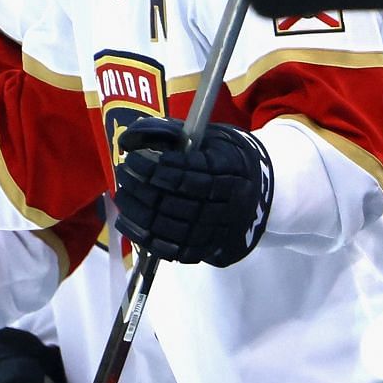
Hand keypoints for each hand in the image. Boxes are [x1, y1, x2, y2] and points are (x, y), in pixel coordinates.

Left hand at [113, 118, 273, 266]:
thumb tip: (129, 139)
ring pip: (173, 228)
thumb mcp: (208, 137)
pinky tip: (130, 221)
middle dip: (144, 188)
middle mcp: (229, 204)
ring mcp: (219, 230)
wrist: (260, 190)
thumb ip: (171, 133)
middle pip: (178, 202)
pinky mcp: (208, 248)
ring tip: (123, 195)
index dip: (158, 169)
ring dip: (140, 212)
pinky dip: (147, 237)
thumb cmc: (226, 157)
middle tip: (124, 174)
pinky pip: (174, 249)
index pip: (189, 174)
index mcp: (231, 171)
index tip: (134, 159)